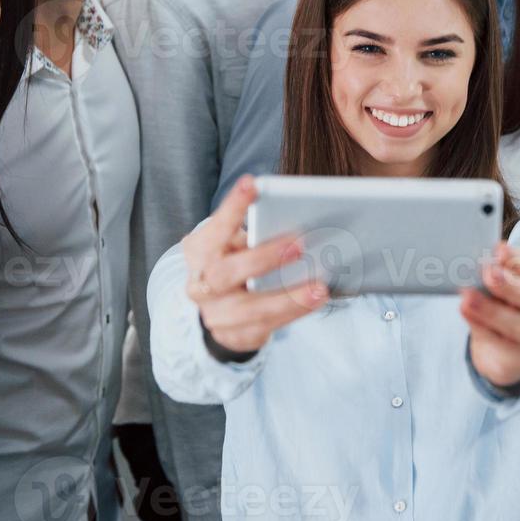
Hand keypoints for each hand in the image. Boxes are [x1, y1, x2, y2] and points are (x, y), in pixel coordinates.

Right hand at [182, 175, 328, 354]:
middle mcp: (200, 283)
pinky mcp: (233, 336)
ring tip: (319, 286)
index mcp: (199, 250)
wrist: (218, 310)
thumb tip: (294, 217)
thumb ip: (253, 234)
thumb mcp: (235, 245)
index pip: (214, 227)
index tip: (252, 184)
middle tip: (300, 244)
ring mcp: (214, 314)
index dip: (232, 207)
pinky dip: (293, 311)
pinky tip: (315, 299)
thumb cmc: (234, 262)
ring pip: (247, 308)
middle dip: (263, 258)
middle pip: (224, 273)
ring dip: (287, 297)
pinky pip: (265, 326)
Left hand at [460, 243, 519, 387]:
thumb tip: (482, 263)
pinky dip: (481, 326)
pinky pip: (502, 344)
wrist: (504, 346)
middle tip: (488, 272)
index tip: (499, 250)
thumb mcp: (510, 282)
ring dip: (492, 310)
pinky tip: (466, 312)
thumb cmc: (509, 301)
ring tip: (468, 297)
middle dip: (511, 286)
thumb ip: (502, 272)